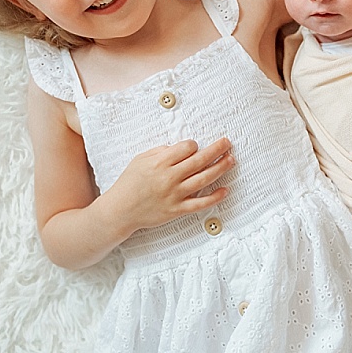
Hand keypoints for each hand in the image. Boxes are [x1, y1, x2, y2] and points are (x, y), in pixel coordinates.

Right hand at [107, 138, 235, 232]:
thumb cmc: (129, 182)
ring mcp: (175, 195)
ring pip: (204, 179)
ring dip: (220, 168)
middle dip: (216, 150)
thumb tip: (181, 148)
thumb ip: (161, 152)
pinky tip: (225, 190)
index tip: (194, 146)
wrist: (121, 210)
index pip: (186, 148)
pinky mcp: (177, 210)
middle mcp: (170, 178)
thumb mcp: (141, 159)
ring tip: (231, 160)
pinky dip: (215, 197)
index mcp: (160, 162)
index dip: (193, 145)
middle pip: (199, 160)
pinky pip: (200, 203)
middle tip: (227, 142)